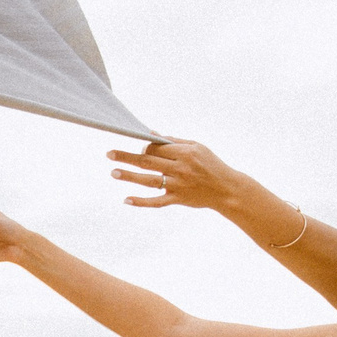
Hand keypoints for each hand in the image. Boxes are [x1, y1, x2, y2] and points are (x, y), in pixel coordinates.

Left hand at [108, 141, 244, 212]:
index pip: (157, 147)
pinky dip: (141, 201)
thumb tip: (152, 134)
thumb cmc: (211, 164)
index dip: (144, 146)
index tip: (136, 146)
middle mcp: (180, 168)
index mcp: (185, 153)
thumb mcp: (197, 147)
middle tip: (110, 154)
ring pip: (148, 180)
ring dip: (129, 176)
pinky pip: (156, 202)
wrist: (226, 189)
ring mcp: (178, 185)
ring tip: (113, 172)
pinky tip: (126, 199)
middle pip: (148, 161)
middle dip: (127, 157)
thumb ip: (175, 141)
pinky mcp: (177, 199)